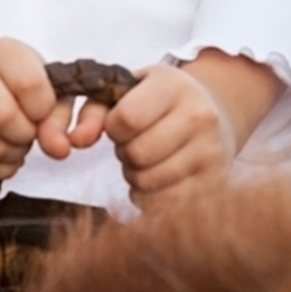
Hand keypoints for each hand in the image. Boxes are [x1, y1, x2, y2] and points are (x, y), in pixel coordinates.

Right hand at [0, 37, 62, 179]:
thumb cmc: (17, 83)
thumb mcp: (48, 86)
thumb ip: (61, 116)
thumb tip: (59, 148)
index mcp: (4, 50)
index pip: (30, 85)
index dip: (43, 110)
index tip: (41, 111)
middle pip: (3, 117)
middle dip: (26, 135)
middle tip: (28, 131)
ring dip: (12, 155)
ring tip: (15, 142)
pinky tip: (0, 153)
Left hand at [96, 63, 237, 208]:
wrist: (215, 112)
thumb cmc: (160, 101)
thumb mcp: (130, 89)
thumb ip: (94, 109)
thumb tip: (75, 140)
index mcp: (174, 86)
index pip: (126, 118)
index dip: (113, 128)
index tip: (121, 125)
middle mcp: (199, 116)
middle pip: (137, 154)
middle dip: (126, 154)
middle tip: (134, 145)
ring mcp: (210, 152)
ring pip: (150, 183)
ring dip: (138, 178)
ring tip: (149, 160)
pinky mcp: (215, 183)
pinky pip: (167, 205)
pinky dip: (152, 198)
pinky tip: (159, 179)